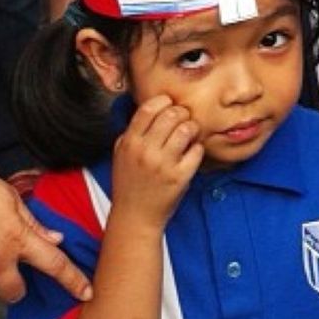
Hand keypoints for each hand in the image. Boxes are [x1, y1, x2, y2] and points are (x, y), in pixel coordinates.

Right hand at [110, 94, 203, 225]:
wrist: (135, 216)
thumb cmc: (129, 184)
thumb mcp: (121, 154)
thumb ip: (133, 132)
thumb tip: (153, 108)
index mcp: (130, 142)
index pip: (149, 108)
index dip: (163, 102)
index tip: (169, 105)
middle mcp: (146, 151)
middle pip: (171, 114)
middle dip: (181, 113)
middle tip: (183, 120)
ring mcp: (164, 164)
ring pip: (186, 129)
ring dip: (191, 129)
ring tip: (189, 136)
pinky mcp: (180, 177)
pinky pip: (197, 150)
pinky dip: (197, 149)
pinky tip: (191, 154)